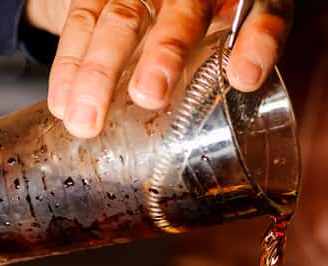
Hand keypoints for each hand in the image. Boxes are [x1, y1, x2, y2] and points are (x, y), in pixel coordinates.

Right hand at [25, 0, 292, 137]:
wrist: (149, 1)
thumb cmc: (200, 49)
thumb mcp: (224, 68)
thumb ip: (226, 102)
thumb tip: (224, 185)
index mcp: (243, 4)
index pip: (264, 13)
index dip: (258, 42)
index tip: (245, 79)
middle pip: (183, 12)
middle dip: (164, 52)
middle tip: (149, 96)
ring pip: (121, 18)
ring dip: (100, 71)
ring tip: (86, 123)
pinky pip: (80, 23)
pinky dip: (69, 67)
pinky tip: (63, 105)